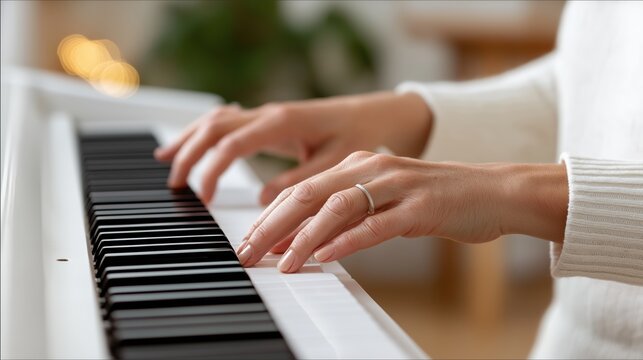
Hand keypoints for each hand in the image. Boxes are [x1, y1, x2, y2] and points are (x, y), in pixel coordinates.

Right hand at [154, 92, 430, 204]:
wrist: (376, 115)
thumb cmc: (359, 136)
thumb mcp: (333, 164)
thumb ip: (298, 182)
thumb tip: (265, 203)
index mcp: (282, 123)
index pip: (231, 145)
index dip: (211, 172)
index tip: (203, 199)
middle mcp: (269, 114)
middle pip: (214, 127)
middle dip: (189, 154)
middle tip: (175, 184)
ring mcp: (268, 114)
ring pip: (217, 120)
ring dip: (191, 138)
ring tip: (167, 160)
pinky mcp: (271, 120)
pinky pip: (229, 121)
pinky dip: (207, 132)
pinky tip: (197, 143)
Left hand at [236, 152, 568, 272]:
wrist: (493, 191)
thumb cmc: (435, 200)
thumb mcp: (384, 202)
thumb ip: (346, 217)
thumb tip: (304, 242)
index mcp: (359, 164)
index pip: (301, 189)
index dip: (270, 217)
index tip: (247, 243)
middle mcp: (373, 169)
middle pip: (309, 194)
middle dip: (273, 227)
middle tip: (248, 254)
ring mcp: (398, 185)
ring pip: (339, 207)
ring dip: (305, 237)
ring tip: (282, 263)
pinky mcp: (422, 207)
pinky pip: (378, 224)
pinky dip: (349, 241)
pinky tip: (327, 256)